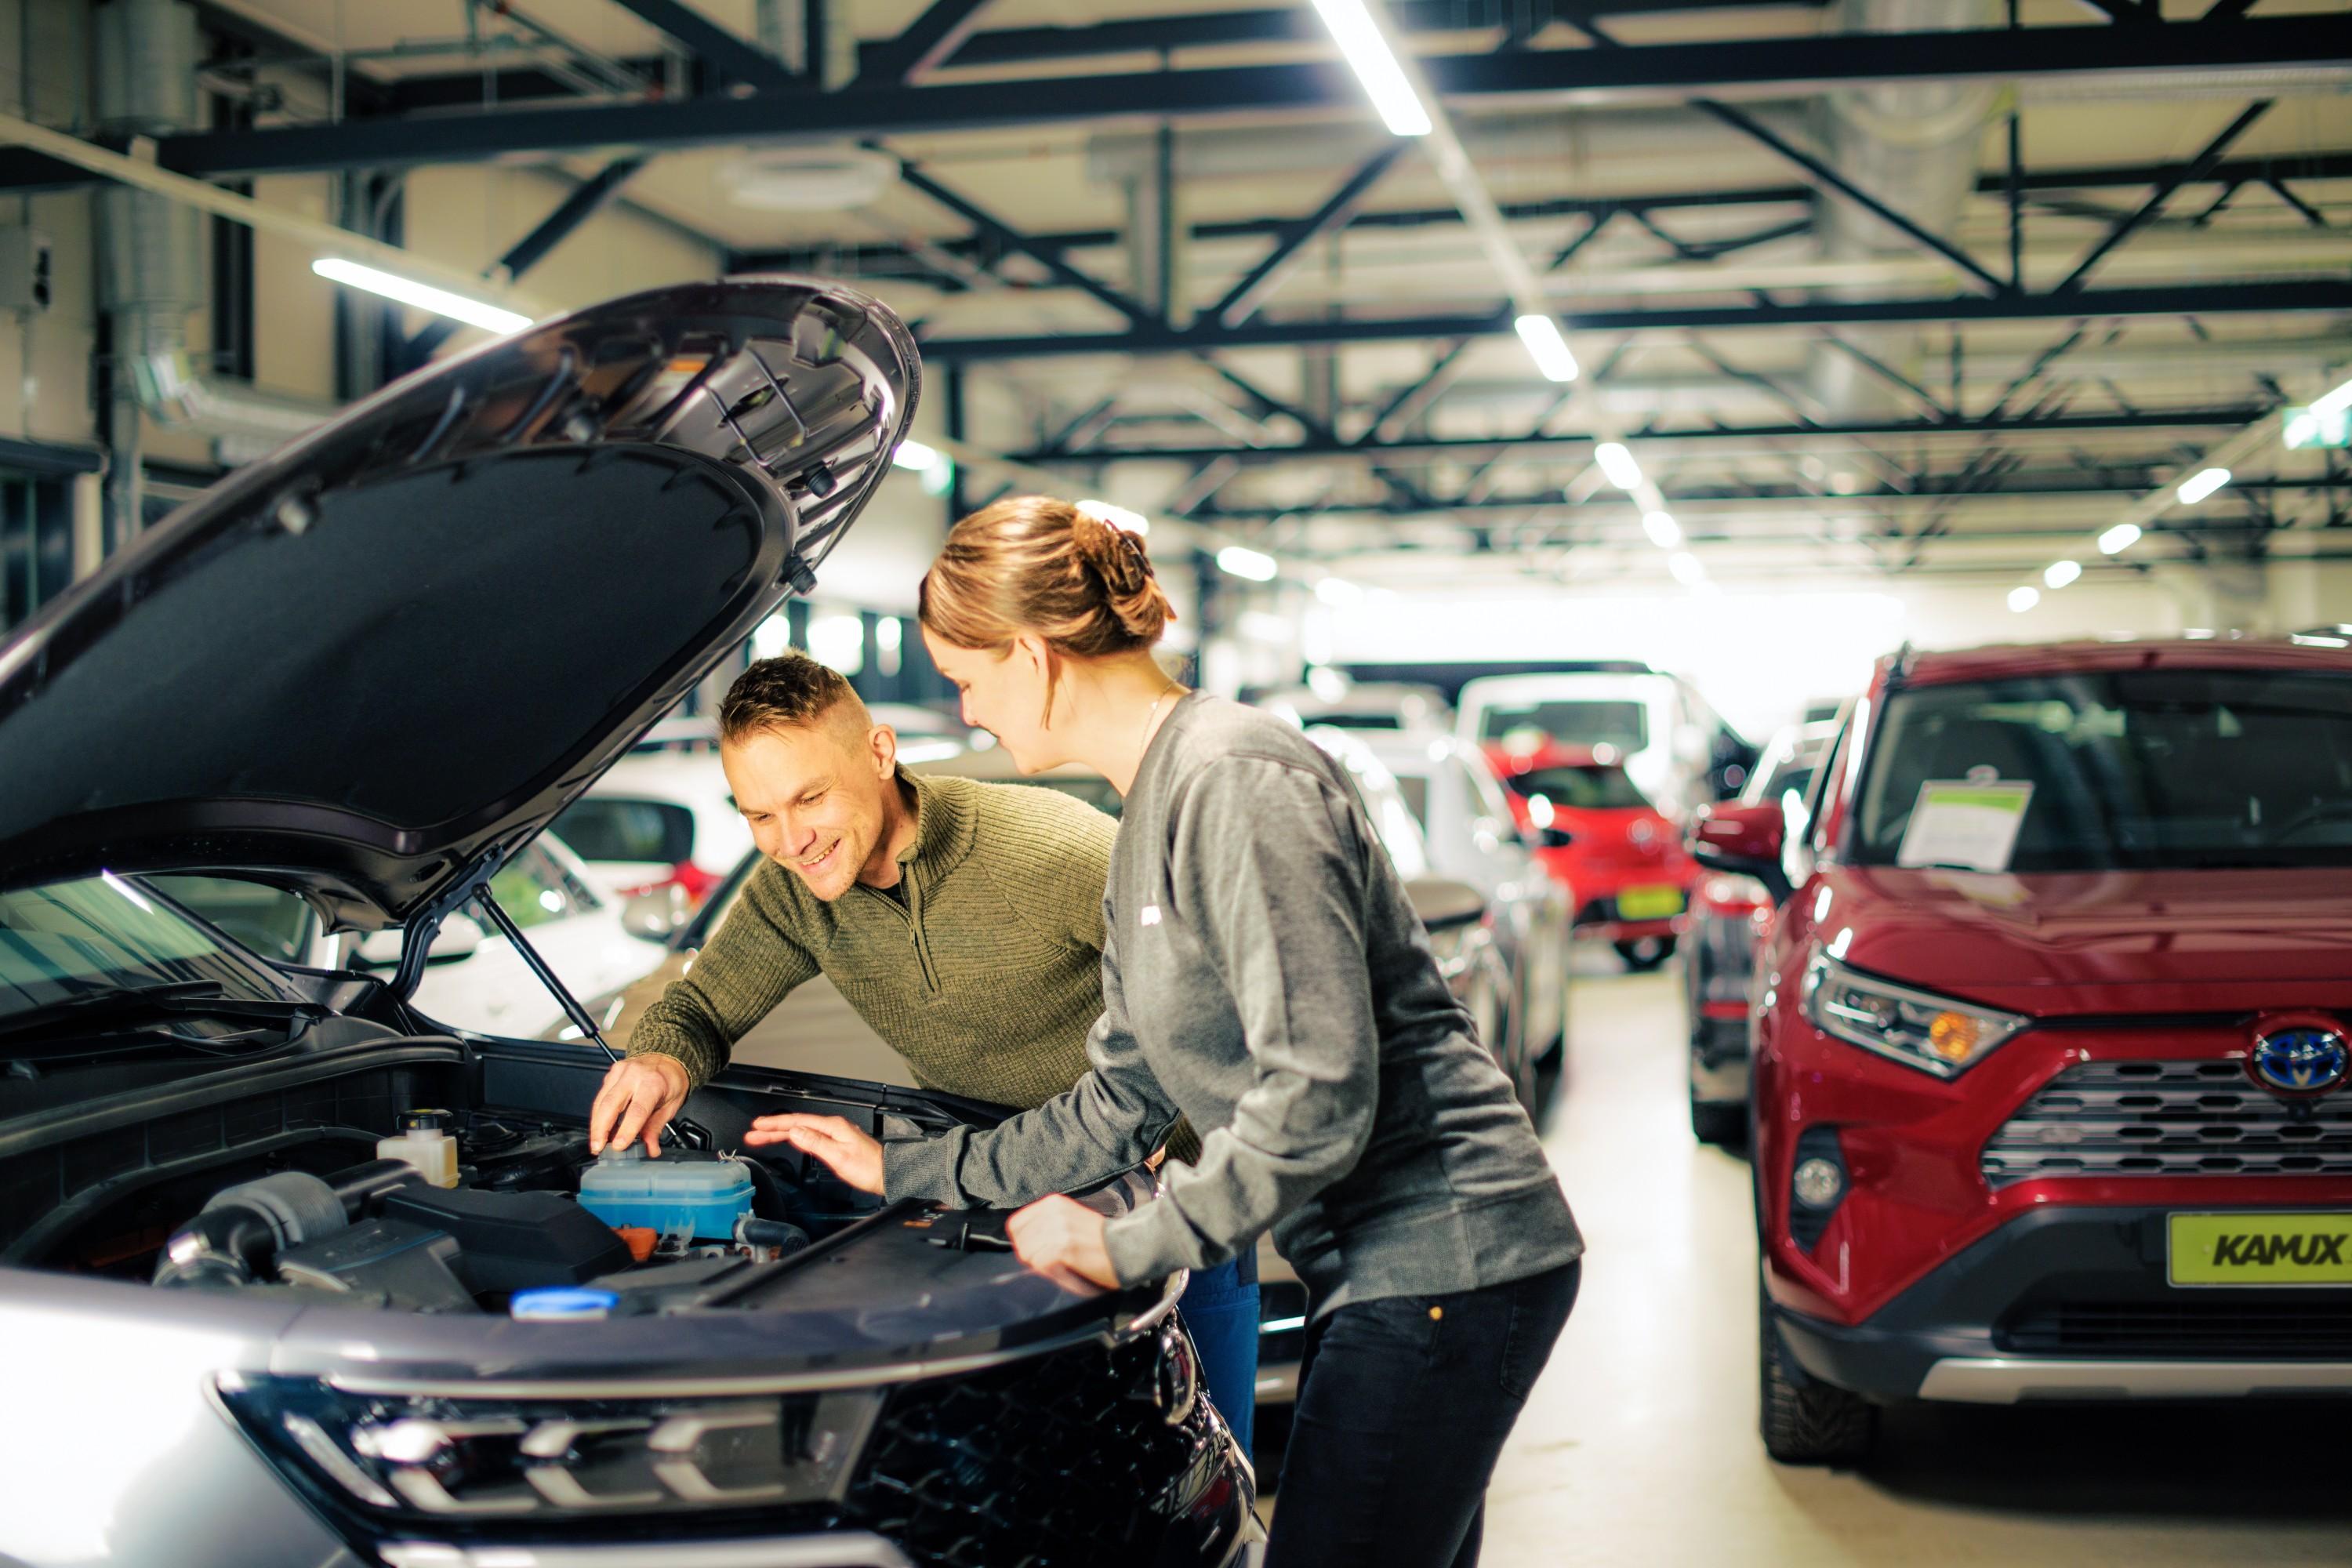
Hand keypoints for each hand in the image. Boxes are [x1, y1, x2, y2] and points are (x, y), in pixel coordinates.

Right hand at [587, 1053, 689, 1156]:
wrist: (667, 1058)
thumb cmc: (671, 1080)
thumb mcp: (671, 1105)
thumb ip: (656, 1127)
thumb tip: (650, 1148)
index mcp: (653, 1082)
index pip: (637, 1110)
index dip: (626, 1130)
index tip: (618, 1146)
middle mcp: (634, 1075)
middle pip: (610, 1104)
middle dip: (601, 1129)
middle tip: (598, 1148)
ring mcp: (620, 1072)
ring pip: (601, 1100)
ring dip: (596, 1124)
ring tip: (597, 1142)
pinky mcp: (611, 1073)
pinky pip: (601, 1096)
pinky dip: (598, 1114)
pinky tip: (600, 1127)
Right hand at [745, 1113, 884, 1194]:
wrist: (887, 1175)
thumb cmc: (869, 1168)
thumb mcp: (838, 1156)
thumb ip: (815, 1143)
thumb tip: (795, 1131)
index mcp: (832, 1127)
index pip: (797, 1122)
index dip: (775, 1125)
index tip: (757, 1127)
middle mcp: (833, 1127)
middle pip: (797, 1125)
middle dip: (773, 1129)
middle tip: (753, 1133)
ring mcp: (835, 1135)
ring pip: (802, 1130)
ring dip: (781, 1133)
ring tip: (763, 1136)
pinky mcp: (836, 1143)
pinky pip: (809, 1136)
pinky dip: (795, 1137)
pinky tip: (789, 1139)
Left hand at [1006, 1193, 1117, 1292]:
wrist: (1129, 1246)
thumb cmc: (1102, 1240)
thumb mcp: (1070, 1219)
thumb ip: (1047, 1225)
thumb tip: (1023, 1243)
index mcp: (1052, 1203)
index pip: (1015, 1225)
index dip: (1024, 1243)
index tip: (1040, 1251)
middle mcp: (1052, 1212)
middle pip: (1021, 1243)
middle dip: (1034, 1258)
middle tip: (1057, 1262)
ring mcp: (1058, 1229)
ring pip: (1029, 1256)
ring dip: (1044, 1267)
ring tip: (1065, 1266)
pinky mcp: (1063, 1248)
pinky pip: (1041, 1266)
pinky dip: (1054, 1274)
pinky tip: (1070, 1271)